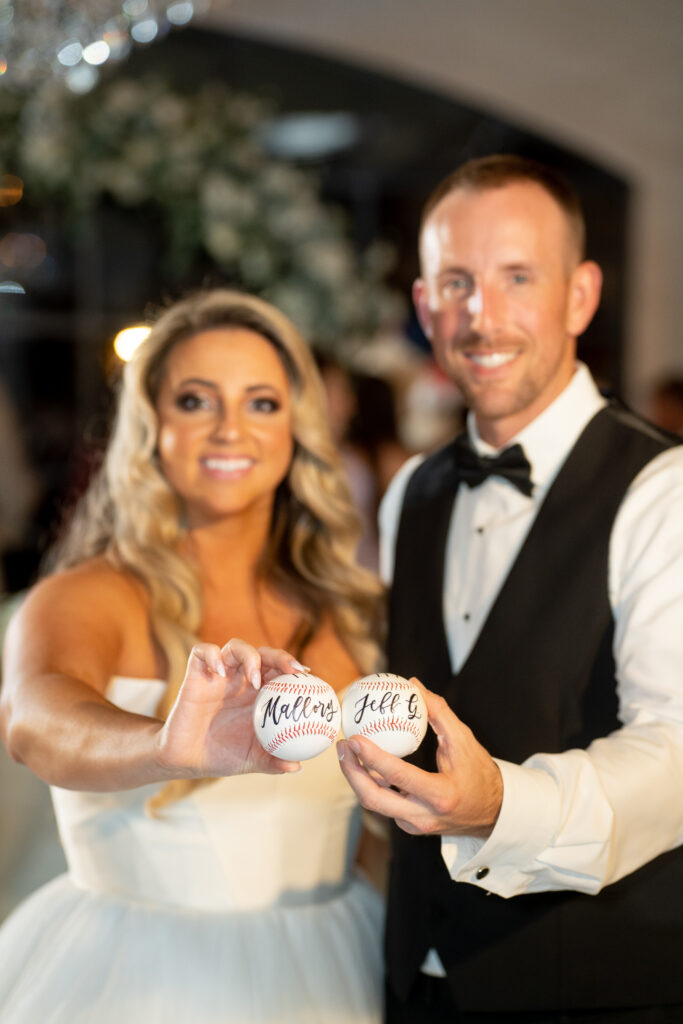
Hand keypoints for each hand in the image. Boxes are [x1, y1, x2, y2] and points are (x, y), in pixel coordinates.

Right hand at [156, 639, 304, 777]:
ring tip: (255, 678)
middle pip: (264, 654)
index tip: (307, 676)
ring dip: (250, 656)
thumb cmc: (223, 755)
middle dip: (280, 656)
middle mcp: (241, 679)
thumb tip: (297, 766)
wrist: (187, 760)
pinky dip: (212, 655)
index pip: (280, 670)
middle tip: (292, 671)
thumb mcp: (253, 760)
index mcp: (259, 694)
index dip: (294, 668)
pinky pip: (202, 652)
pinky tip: (219, 672)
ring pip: (237, 647)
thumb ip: (274, 761)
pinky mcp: (196, 674)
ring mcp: (219, 674)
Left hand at [337, 680, 502, 837]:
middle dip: (351, 772)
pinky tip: (364, 764)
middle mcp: (424, 816)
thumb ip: (439, 712)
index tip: (354, 738)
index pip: (397, 776)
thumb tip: (414, 685)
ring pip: (375, 804)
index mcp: (440, 795)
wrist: (494, 812)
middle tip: (343, 746)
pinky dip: (371, 784)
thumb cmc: (480, 773)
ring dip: (356, 778)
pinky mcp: (410, 826)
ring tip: (346, 752)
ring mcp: (415, 825)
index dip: (372, 757)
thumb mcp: (464, 740)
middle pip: (374, 799)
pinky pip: (384, 804)